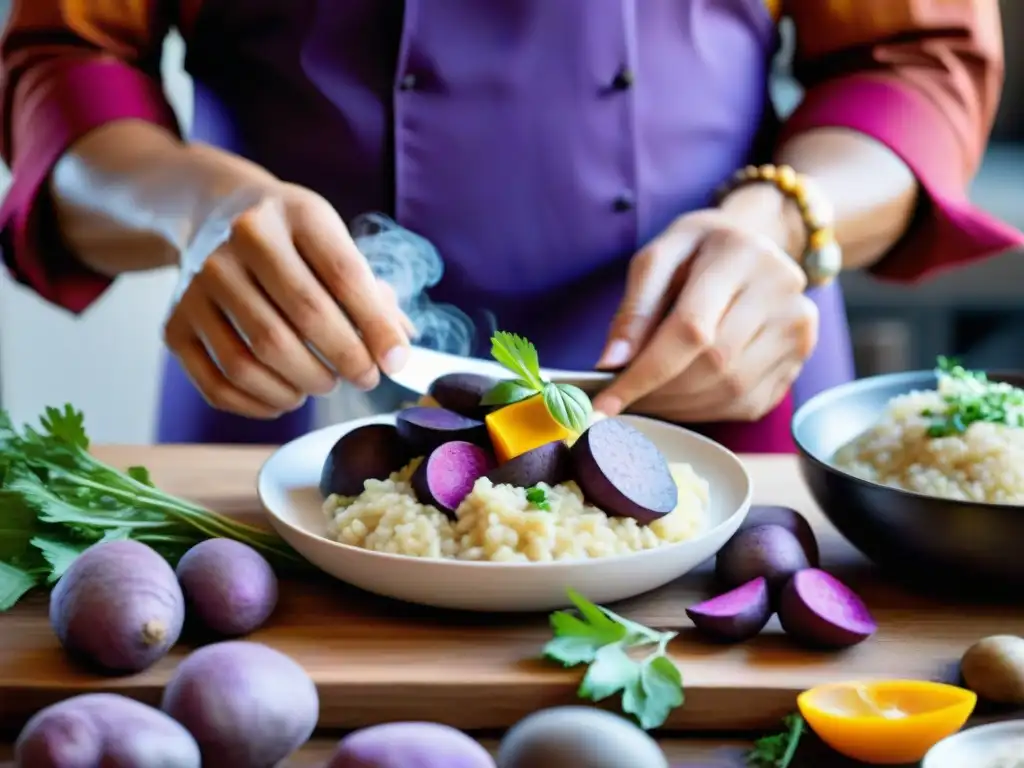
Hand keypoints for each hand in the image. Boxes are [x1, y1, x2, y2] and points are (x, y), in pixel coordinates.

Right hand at [163, 145, 412, 418]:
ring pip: (258, 356)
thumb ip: (372, 295)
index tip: (395, 363)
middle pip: (303, 316)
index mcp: (296, 213)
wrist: (214, 213)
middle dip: (345, 359)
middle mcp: (242, 239)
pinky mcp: (175, 320)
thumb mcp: (334, 244)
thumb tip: (398, 353)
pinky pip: (219, 382)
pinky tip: (285, 398)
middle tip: (363, 378)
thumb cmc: (293, 240)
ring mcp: (201, 280)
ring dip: (303, 384)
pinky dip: (259, 403)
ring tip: (323, 384)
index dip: (376, 327)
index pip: (344, 275)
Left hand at [592, 186, 819, 422]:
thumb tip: (611, 363)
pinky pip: (748, 402)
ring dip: (680, 407)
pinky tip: (681, 399)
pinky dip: (706, 411)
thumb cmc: (697, 251)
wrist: (753, 245)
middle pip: (713, 363)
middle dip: (660, 392)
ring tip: (649, 399)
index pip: (691, 328)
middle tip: (625, 400)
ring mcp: (797, 326)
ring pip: (731, 389)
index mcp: (741, 254)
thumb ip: (634, 308)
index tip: (606, 403)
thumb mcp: (658, 258)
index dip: (646, 371)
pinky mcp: (800, 356)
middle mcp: (781, 289)